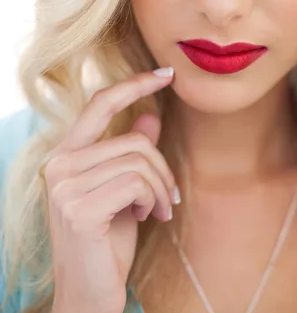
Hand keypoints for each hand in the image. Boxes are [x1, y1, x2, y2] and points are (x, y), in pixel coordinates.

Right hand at [42, 68, 177, 312]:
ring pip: (139, 160)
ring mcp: (65, 186)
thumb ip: (131, 152)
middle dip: (162, 168)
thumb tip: (151, 115)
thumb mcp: (124, 189)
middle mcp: (59, 164)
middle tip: (171, 196)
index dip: (134, 84)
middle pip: (133, 140)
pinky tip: (146, 217)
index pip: (100, 103)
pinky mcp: (79, 208)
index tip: (167, 73)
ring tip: (159, 209)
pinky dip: (152, 198)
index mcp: (66, 154)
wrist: (89, 295)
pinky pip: (136, 182)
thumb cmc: (107, 241)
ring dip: (161, 187)